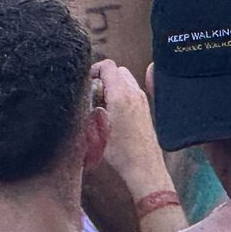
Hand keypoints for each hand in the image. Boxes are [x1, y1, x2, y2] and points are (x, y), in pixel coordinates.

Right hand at [91, 60, 171, 189]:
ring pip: (126, 79)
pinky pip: (132, 90)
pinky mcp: (146, 106)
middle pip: (118, 70)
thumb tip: (85, 99)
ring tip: (101, 103)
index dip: (94, 69)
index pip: (108, 67)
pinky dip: (121, 92)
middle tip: (92, 93)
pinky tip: (113, 110)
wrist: (144, 165)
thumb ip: (90, 111)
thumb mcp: (96, 132)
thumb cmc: (121, 153)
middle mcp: (134, 92)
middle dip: (104, 77)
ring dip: (113, 85)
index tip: (85, 81)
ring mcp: (142, 98)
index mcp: (121, 95)